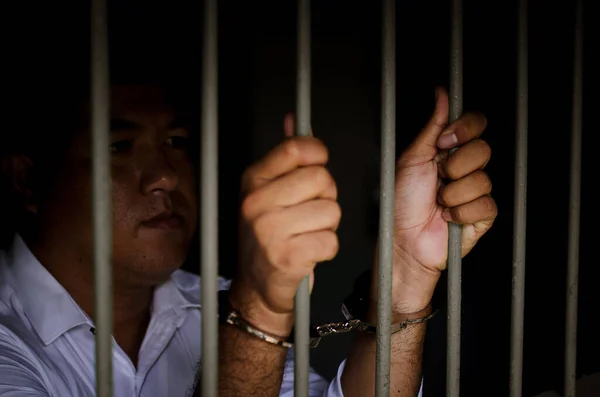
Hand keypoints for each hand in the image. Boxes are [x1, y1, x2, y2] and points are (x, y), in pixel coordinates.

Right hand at [229, 114, 340, 335]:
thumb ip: (285, 156)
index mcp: (254, 181)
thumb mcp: (268, 193)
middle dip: (326, 198)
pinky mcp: (286, 258)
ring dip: (327, 226)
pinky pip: (331, 241)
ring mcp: (269, 231)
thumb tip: (294, 119)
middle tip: (309, 213)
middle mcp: (257, 203)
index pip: (297, 147)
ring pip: (331, 211)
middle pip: (322, 179)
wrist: (256, 288)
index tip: (317, 166)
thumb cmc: (268, 238)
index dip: (318, 155)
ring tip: (306, 234)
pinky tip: (308, 252)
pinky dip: (326, 249)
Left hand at [386, 87, 496, 312]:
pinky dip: (460, 212)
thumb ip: (431, 128)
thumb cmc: (402, 202)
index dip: (465, 129)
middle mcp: (465, 168)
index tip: (445, 141)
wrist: (403, 238)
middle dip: (454, 166)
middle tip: (438, 178)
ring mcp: (475, 191)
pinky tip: (447, 216)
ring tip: (438, 202)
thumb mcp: (412, 159)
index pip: (475, 125)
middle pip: (482, 150)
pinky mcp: (483, 214)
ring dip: (452, 194)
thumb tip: (441, 95)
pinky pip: (484, 203)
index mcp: (449, 151)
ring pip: (481, 179)